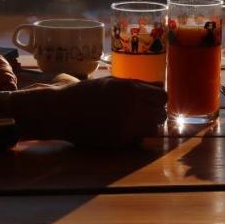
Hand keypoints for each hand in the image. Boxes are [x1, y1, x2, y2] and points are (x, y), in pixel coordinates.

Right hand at [18, 77, 166, 146]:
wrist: (62, 111)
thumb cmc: (86, 92)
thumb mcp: (112, 82)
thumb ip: (137, 84)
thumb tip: (158, 84)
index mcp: (130, 89)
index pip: (162, 96)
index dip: (157, 98)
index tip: (150, 100)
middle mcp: (132, 107)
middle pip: (161, 113)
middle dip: (154, 112)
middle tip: (142, 111)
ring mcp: (127, 126)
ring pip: (154, 128)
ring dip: (147, 125)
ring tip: (133, 121)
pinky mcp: (120, 141)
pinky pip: (140, 139)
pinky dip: (136, 135)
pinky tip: (123, 129)